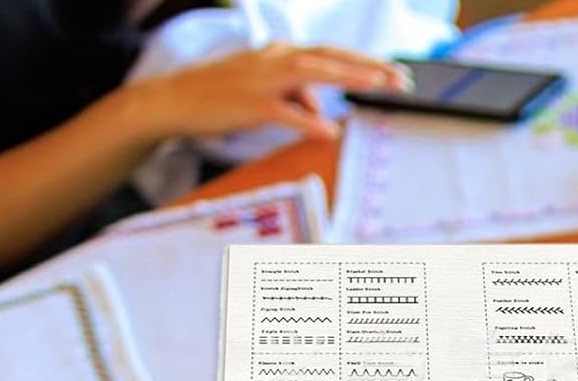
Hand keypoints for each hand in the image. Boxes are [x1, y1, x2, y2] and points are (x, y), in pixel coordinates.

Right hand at [128, 43, 408, 143]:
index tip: (394, 71)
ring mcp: (263, 80)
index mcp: (280, 55)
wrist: (176, 100)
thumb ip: (298, 100)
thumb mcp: (267, 94)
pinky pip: (287, 112)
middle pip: (330, 57)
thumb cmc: (222, 97)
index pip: (330, 54)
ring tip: (378, 86)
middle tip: (401, 77)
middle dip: (369, 66)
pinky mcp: (252, 104)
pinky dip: (310, 120)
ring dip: (349, 77)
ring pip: (313, 73)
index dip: (364, 61)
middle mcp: (275, 60)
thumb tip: (324, 116)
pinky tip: (330, 130)